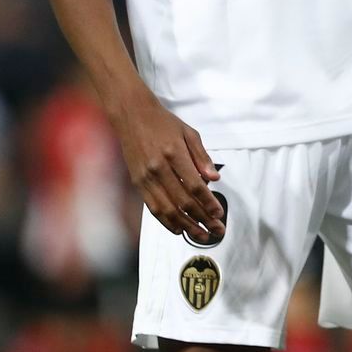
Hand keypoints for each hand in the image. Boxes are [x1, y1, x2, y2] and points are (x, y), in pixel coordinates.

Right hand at [109, 91, 224, 244]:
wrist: (131, 116)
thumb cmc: (163, 123)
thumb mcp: (189, 133)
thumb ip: (202, 157)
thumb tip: (214, 179)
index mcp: (174, 155)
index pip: (195, 186)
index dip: (208, 203)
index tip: (219, 214)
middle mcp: (158, 169)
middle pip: (182, 202)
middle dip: (202, 219)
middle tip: (217, 230)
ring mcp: (145, 178)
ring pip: (167, 209)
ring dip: (186, 225)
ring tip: (201, 235)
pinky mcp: (137, 183)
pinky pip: (153, 207)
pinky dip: (166, 221)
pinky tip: (178, 228)